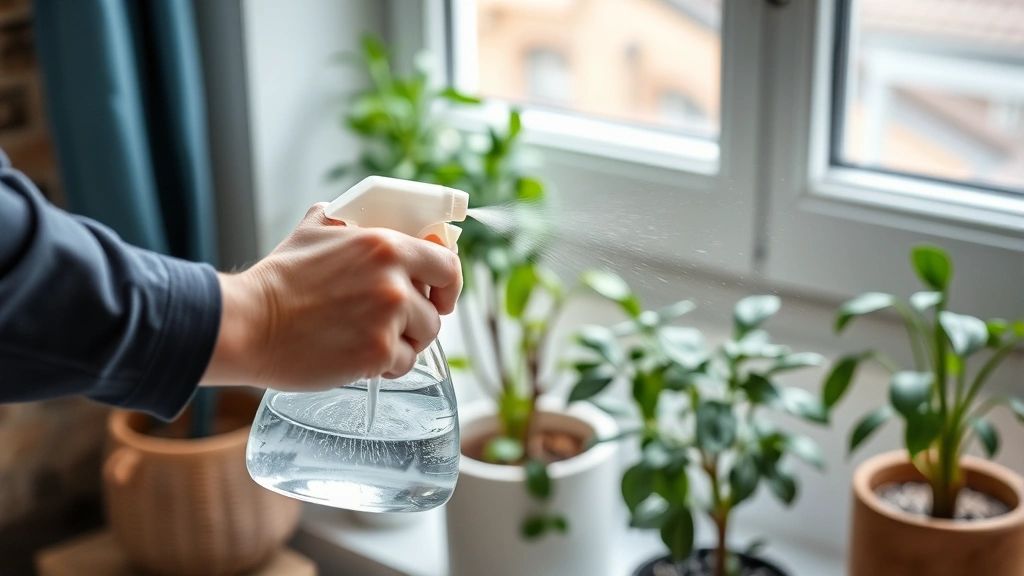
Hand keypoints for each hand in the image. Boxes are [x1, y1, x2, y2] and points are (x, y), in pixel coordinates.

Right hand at [202, 203, 461, 388]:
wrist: (249, 324)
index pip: (446, 264)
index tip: (440, 295)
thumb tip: (352, 212)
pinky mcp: (376, 354)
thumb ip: (345, 220)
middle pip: (437, 309)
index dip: (448, 283)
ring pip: (422, 339)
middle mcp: (394, 281)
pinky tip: (359, 360)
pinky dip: (385, 367)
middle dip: (419, 319)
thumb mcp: (313, 230)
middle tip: (394, 325)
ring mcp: (387, 319)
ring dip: (403, 345)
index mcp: (386, 246)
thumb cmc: (278, 280)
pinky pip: (402, 364)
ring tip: (368, 341)